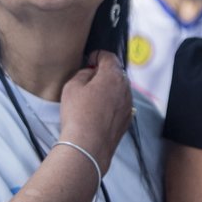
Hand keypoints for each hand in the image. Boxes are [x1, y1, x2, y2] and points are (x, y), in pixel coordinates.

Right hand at [60, 50, 132, 168]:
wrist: (88, 145)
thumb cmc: (78, 114)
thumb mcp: (72, 86)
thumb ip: (83, 74)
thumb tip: (90, 73)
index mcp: (113, 76)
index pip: (109, 57)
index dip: (98, 55)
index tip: (90, 59)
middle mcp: (125, 88)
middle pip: (117, 73)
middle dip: (104, 72)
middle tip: (89, 78)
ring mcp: (128, 105)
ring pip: (120, 89)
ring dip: (109, 89)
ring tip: (92, 96)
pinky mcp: (127, 119)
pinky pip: (120, 104)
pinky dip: (112, 103)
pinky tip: (99, 111)